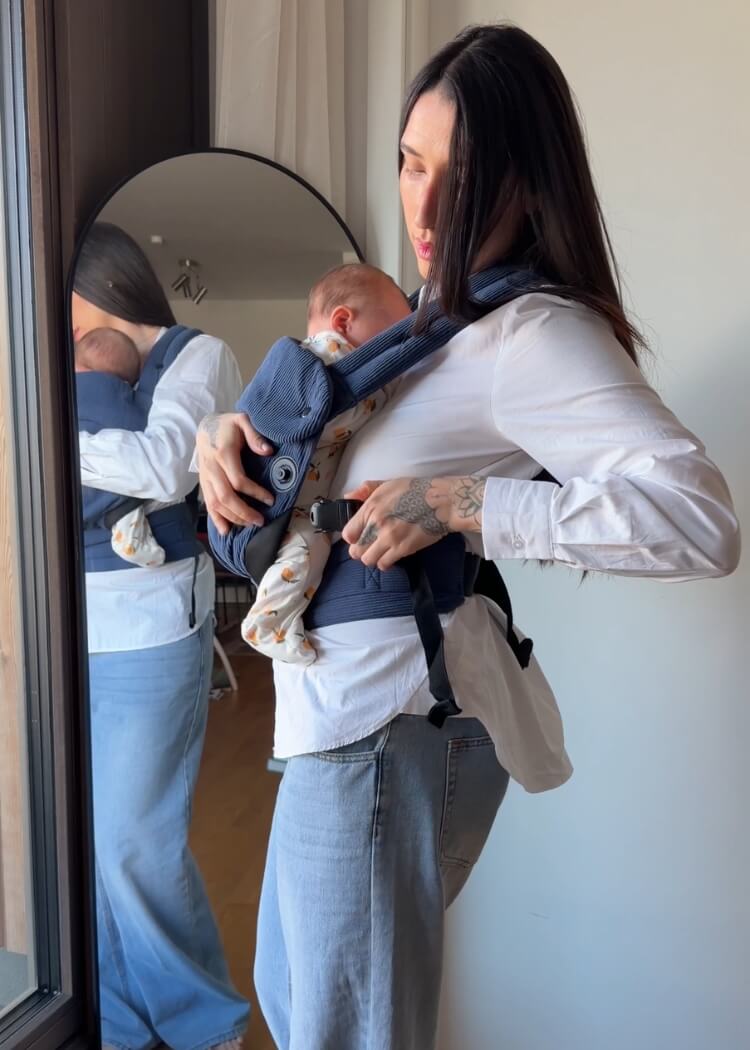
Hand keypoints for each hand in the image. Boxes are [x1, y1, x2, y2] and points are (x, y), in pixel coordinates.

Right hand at [197, 413, 274, 533]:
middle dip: (244, 512)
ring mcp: (205, 477)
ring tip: (250, 524)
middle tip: (261, 521)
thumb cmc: (228, 425)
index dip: (255, 492)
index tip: (270, 499)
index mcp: (223, 453)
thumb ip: (255, 436)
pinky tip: (226, 531)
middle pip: (226, 497)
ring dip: (233, 518)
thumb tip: (268, 451)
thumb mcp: (243, 420)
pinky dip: (216, 519)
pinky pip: (208, 504)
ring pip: (216, 504)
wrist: (205, 427)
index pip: (238, 480)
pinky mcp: (203, 484)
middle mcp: (211, 468)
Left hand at [341, 475, 485, 569]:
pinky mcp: (403, 549)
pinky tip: (390, 557)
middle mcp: (376, 524)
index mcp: (370, 507)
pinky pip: (384, 564)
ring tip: (380, 553)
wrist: (441, 502)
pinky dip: (385, 563)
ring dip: (372, 558)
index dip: (352, 538)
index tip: (358, 537)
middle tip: (369, 547)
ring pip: (368, 560)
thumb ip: (365, 490)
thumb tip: (348, 498)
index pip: (348, 533)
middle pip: (356, 550)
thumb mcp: (387, 484)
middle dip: (361, 550)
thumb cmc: (416, 490)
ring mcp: (389, 538)